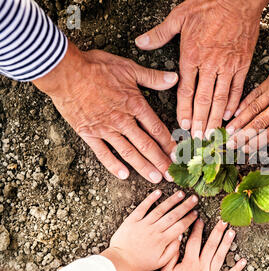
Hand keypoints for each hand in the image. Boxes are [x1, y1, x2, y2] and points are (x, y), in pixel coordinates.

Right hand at [33, 42, 177, 182]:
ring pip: (128, 152)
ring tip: (155, 179)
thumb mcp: (129, 68)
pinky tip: (124, 175)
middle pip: (146, 145)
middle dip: (160, 162)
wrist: (65, 72)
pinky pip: (102, 153)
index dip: (169, 144)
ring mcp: (105, 129)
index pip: (157, 129)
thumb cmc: (96, 67)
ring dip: (143, 167)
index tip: (177, 155)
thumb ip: (153, 77)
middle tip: (171, 176)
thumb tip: (174, 78)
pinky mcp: (88, 133)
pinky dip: (113, 165)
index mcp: (135, 105)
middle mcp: (123, 120)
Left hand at [100, 190, 198, 270]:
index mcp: (162, 240)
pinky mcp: (132, 220)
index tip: (196, 213)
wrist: (119, 261)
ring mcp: (144, 223)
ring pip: (160, 209)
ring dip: (172, 200)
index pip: (180, 226)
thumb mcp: (160, 262)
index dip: (189, 219)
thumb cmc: (140, 263)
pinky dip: (150, 199)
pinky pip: (143, 207)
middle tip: (194, 198)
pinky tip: (158, 192)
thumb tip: (180, 237)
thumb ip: (172, 250)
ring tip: (181, 193)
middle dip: (185, 206)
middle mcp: (155, 230)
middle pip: (173, 215)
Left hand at [136, 0, 267, 137]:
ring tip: (212, 134)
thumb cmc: (209, 4)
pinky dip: (235, 104)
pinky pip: (238, 88)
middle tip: (197, 138)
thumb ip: (159, 33)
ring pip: (221, 98)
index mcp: (191, 55)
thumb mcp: (179, 16)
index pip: (186, 90)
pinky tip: (230, 116)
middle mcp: (210, 65)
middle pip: (203, 100)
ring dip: (216, 118)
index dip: (184, 110)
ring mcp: (228, 66)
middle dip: (199, 122)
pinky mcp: (243, 64)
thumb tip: (141, 42)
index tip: (182, 125)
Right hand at [160, 220, 246, 270]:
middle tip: (224, 221)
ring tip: (232, 233)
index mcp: (189, 262)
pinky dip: (236, 269)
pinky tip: (243, 261)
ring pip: (220, 257)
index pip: (194, 241)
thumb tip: (176, 238)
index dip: (197, 229)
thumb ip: (171, 254)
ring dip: (226, 244)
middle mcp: (201, 267)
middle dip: (217, 232)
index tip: (200, 219)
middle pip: (211, 246)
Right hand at [226, 43, 268, 150]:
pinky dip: (244, 102)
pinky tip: (235, 110)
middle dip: (243, 136)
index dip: (257, 142)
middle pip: (259, 123)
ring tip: (228, 131)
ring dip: (239, 121)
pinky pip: (255, 93)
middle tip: (230, 144)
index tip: (245, 150)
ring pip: (253, 109)